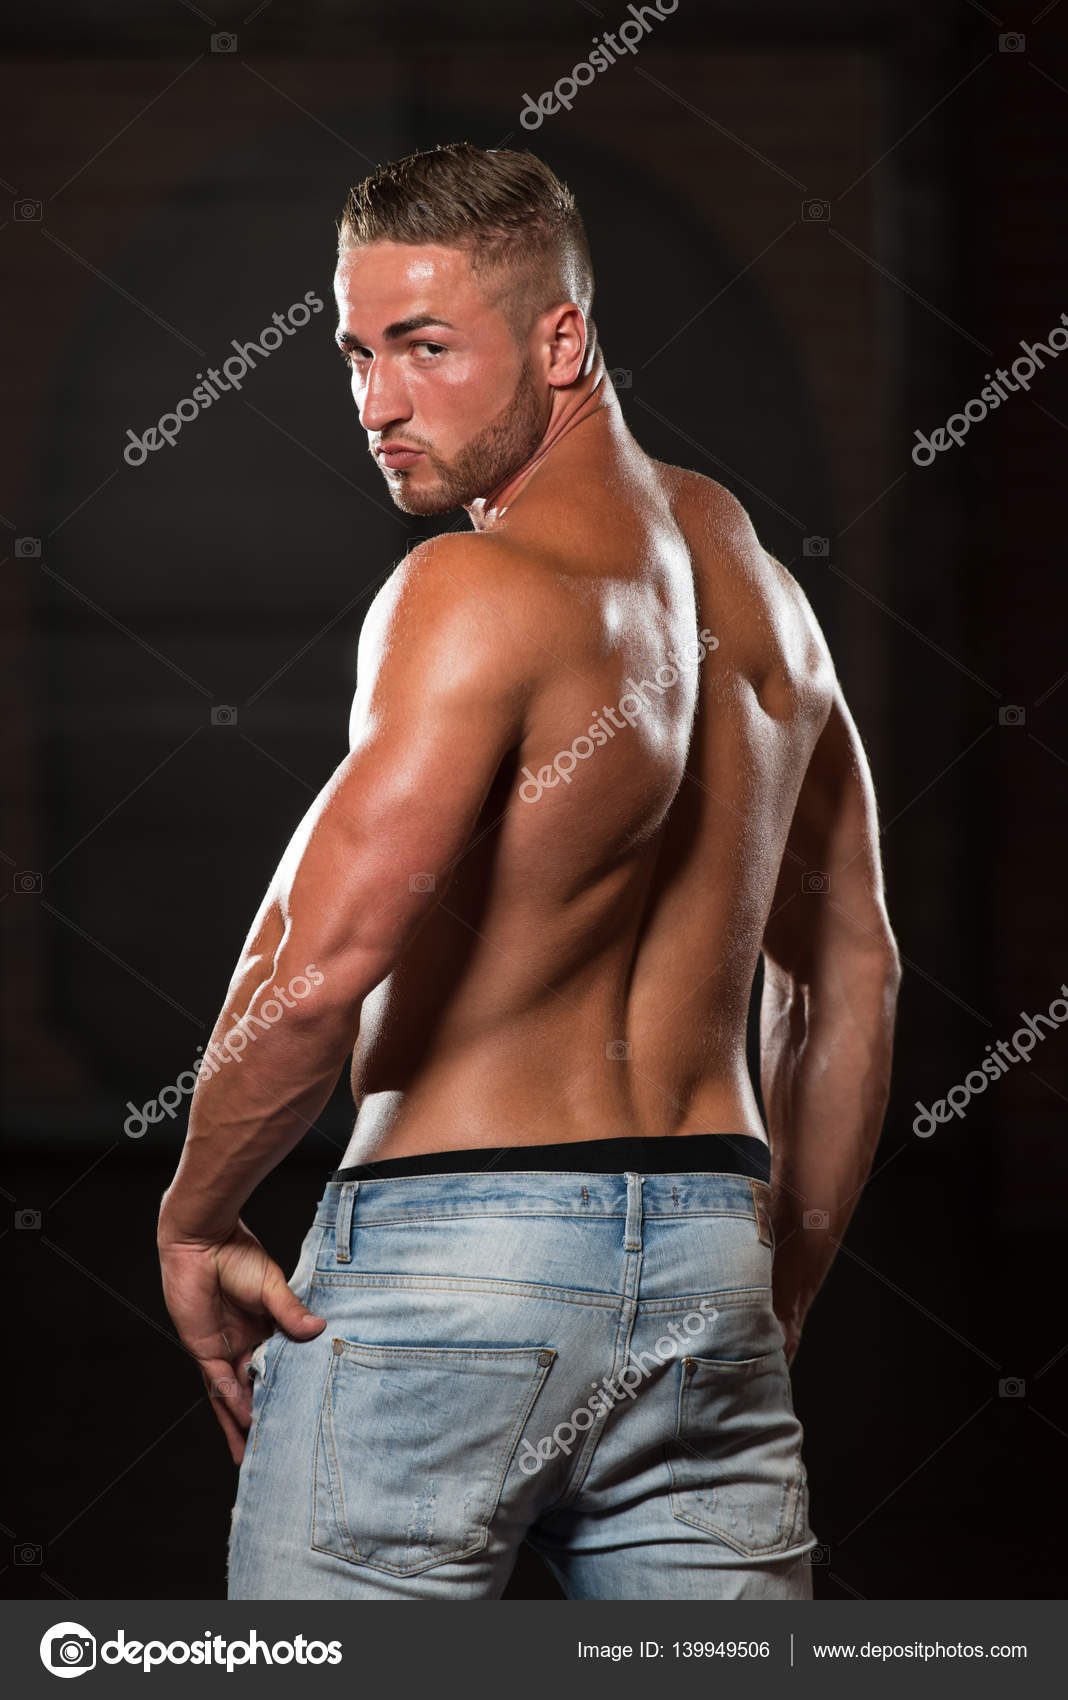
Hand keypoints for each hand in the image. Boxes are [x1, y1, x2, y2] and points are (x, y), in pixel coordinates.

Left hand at [158, 1216, 324, 1464]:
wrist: (203, 1241)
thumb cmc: (238, 1255)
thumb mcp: (272, 1286)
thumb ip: (291, 1313)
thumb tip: (320, 1331)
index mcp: (264, 1327)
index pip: (276, 1366)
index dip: (286, 1388)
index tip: (302, 1411)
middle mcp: (244, 1342)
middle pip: (254, 1387)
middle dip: (262, 1416)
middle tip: (277, 1446)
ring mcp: (223, 1347)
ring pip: (233, 1393)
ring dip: (240, 1421)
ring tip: (252, 1452)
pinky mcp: (203, 1348)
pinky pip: (218, 1382)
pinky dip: (231, 1400)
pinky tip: (244, 1420)